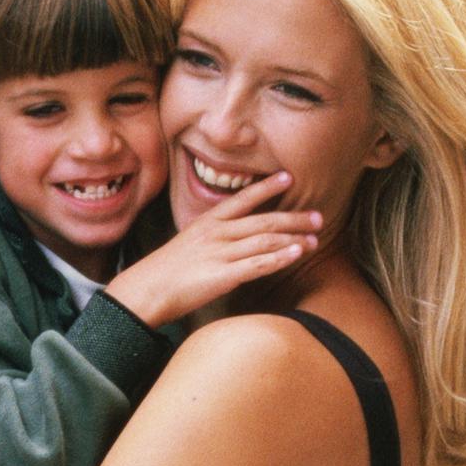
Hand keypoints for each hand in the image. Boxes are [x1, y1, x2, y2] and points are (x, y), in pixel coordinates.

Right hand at [104, 171, 319, 326]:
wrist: (147, 289)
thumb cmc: (168, 269)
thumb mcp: (190, 241)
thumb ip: (214, 235)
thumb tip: (236, 235)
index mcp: (209, 221)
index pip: (243, 198)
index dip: (267, 186)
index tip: (289, 176)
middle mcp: (217, 233)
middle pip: (264, 221)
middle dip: (294, 218)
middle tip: (318, 217)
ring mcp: (221, 253)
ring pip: (265, 240)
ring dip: (293, 239)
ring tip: (313, 239)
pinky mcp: (224, 276)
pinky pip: (258, 264)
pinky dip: (280, 257)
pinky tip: (296, 254)